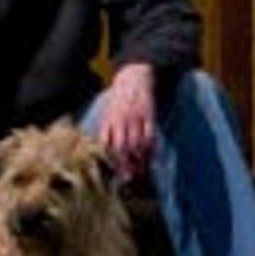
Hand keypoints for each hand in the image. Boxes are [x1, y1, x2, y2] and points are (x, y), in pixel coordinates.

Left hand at [97, 63, 159, 182]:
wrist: (132, 77)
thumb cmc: (118, 99)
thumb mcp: (107, 112)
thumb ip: (107, 129)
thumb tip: (104, 149)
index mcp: (109, 120)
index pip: (107, 144)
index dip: (110, 160)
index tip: (114, 173)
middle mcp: (121, 120)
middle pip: (122, 147)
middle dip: (125, 164)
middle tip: (128, 177)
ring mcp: (135, 118)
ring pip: (137, 143)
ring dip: (138, 160)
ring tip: (140, 172)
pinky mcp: (149, 115)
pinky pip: (150, 134)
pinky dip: (150, 147)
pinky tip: (151, 156)